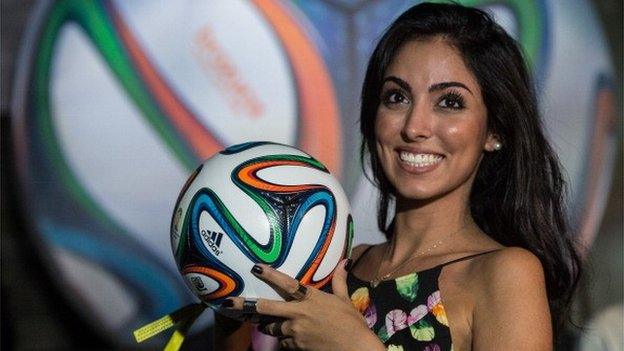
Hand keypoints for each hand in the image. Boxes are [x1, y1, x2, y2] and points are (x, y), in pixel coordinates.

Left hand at [224, 260, 384, 350]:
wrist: (355, 347)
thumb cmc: (352, 322)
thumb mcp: (345, 300)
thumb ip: (339, 281)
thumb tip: (344, 263)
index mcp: (310, 297)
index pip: (286, 283)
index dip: (270, 275)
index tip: (255, 268)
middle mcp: (298, 313)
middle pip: (267, 308)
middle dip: (246, 305)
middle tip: (229, 303)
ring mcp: (295, 331)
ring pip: (272, 328)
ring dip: (269, 326)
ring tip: (263, 323)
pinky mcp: (296, 346)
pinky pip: (283, 343)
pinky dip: (285, 341)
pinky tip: (291, 340)